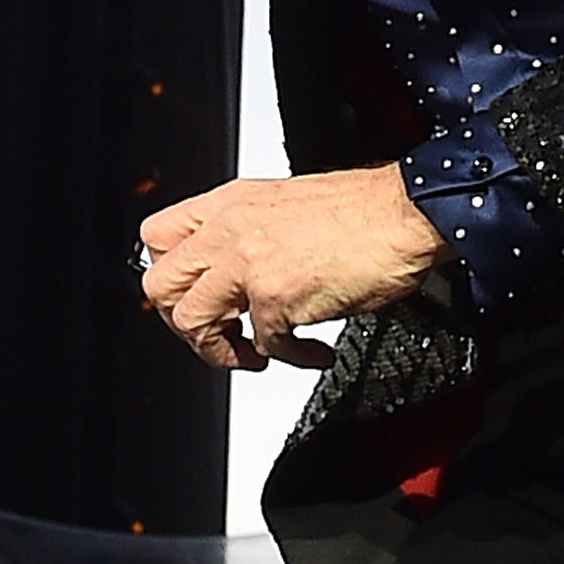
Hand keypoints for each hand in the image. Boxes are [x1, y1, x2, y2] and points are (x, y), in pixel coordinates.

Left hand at [139, 166, 441, 370]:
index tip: (190, 297)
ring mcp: (249, 266)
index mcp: (229, 204)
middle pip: (160, 285)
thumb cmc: (363, 210)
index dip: (169, 275)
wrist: (407, 213)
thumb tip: (232, 269)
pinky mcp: (277, 299)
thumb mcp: (282, 204)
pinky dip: (291, 359)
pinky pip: (264, 347)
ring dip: (220, 351)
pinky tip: (313, 351)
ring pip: (190, 321)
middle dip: (183, 322)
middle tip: (216, 333)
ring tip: (255, 355)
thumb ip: (247, 232)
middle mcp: (230, 231)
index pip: (157, 237)